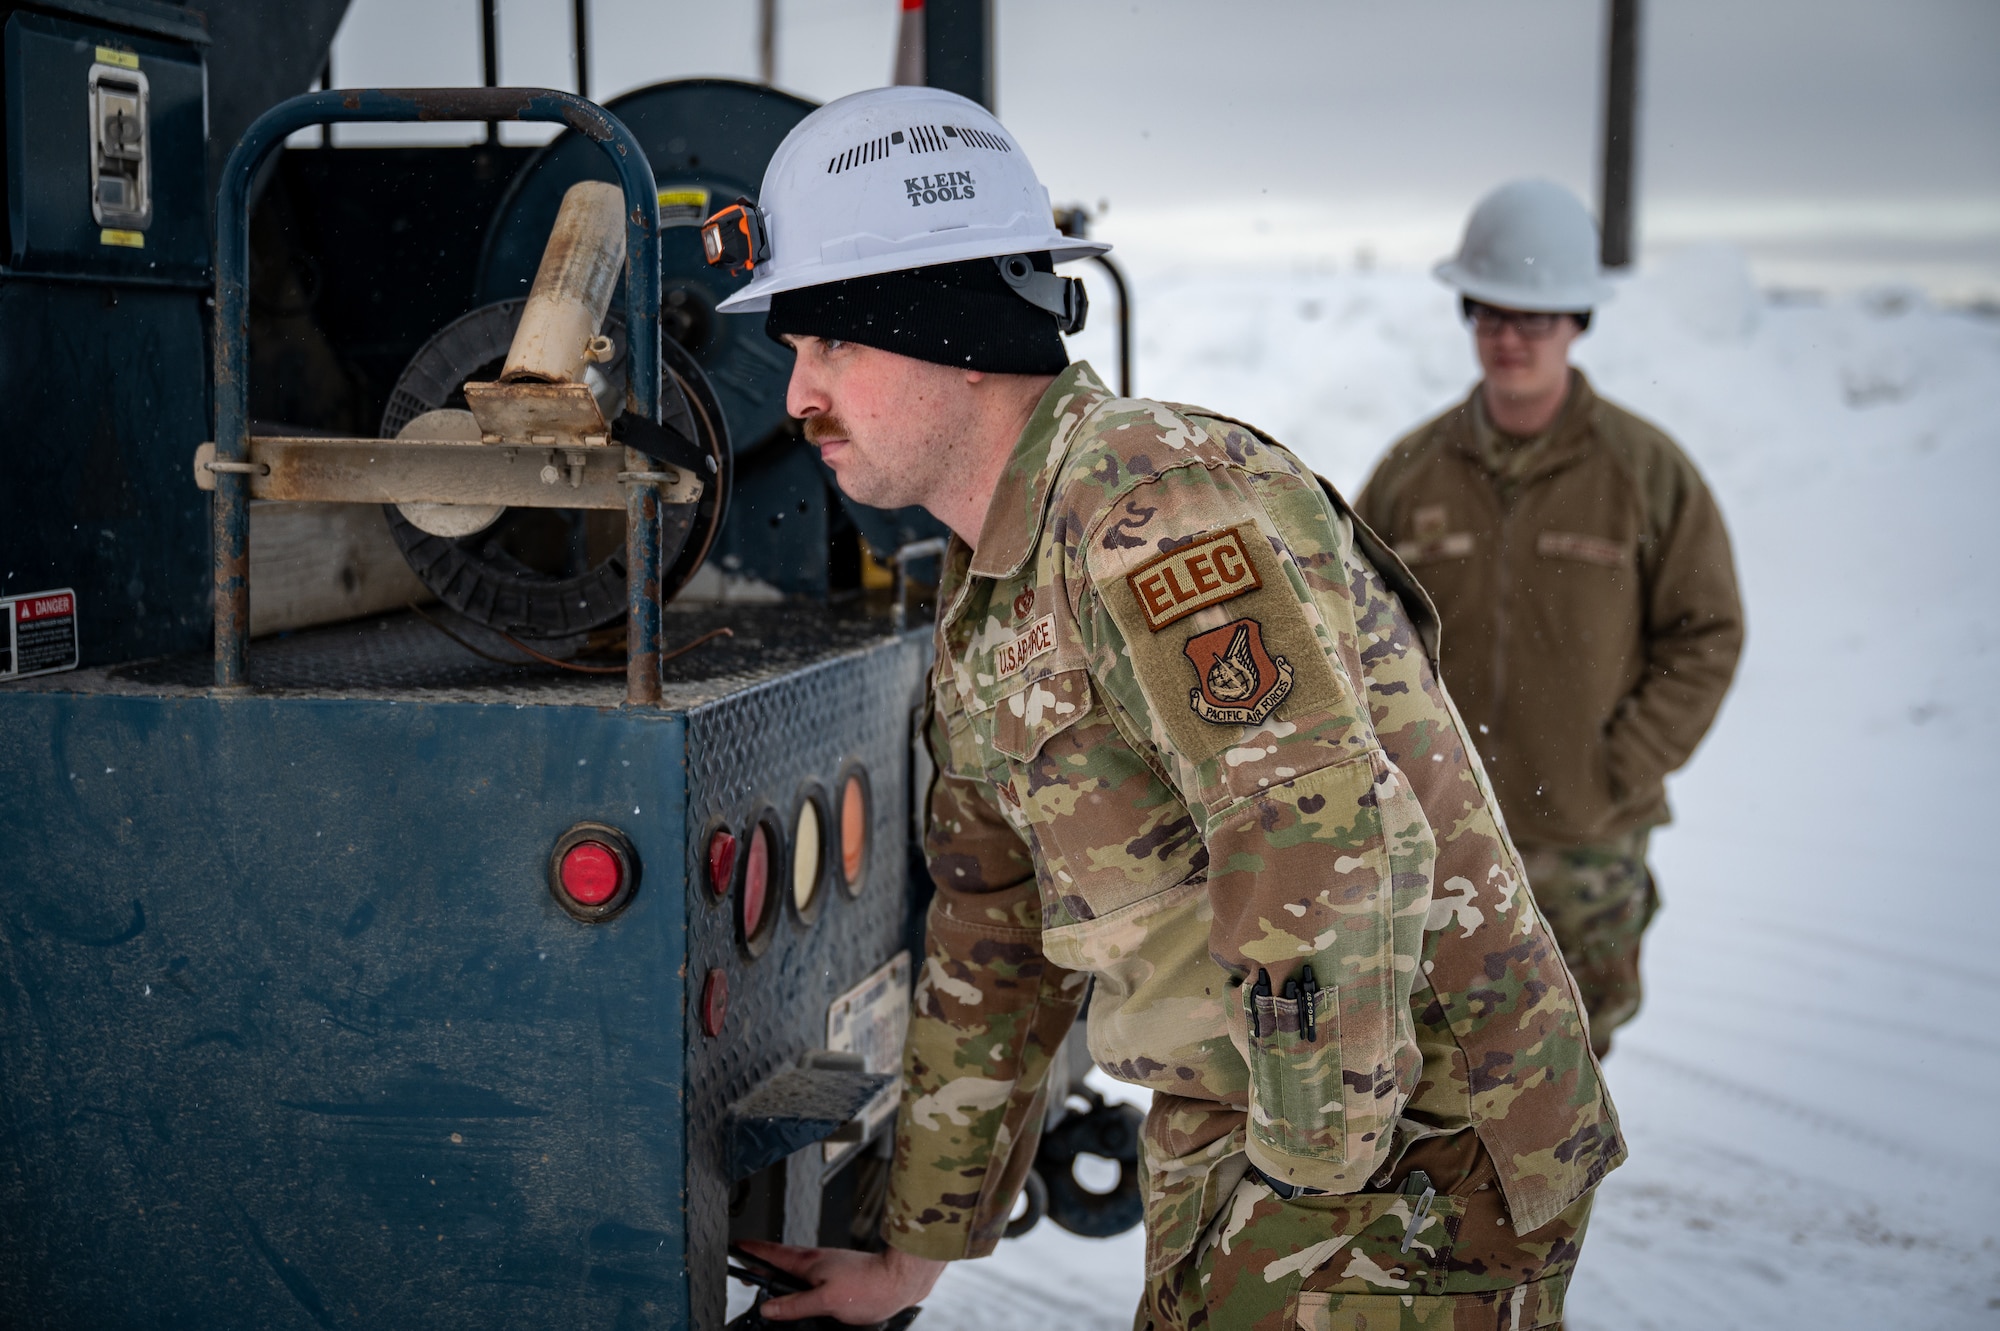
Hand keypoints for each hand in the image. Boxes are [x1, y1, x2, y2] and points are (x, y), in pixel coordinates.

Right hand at [738, 1238, 946, 1324]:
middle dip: (761, 1266)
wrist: (899, 1281)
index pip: (770, 1253)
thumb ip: (795, 1305)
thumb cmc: (869, 1287)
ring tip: (767, 1284)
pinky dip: (796, 1281)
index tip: (734, 1247)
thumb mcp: (826, 1301)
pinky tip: (799, 1293)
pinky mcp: (836, 1274)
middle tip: (745, 1274)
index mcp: (808, 1262)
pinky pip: (808, 1276)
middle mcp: (815, 1261)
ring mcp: (826, 1266)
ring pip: (794, 1269)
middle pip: (779, 1261)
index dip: (750, 1251)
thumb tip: (769, 1307)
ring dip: (779, 1274)